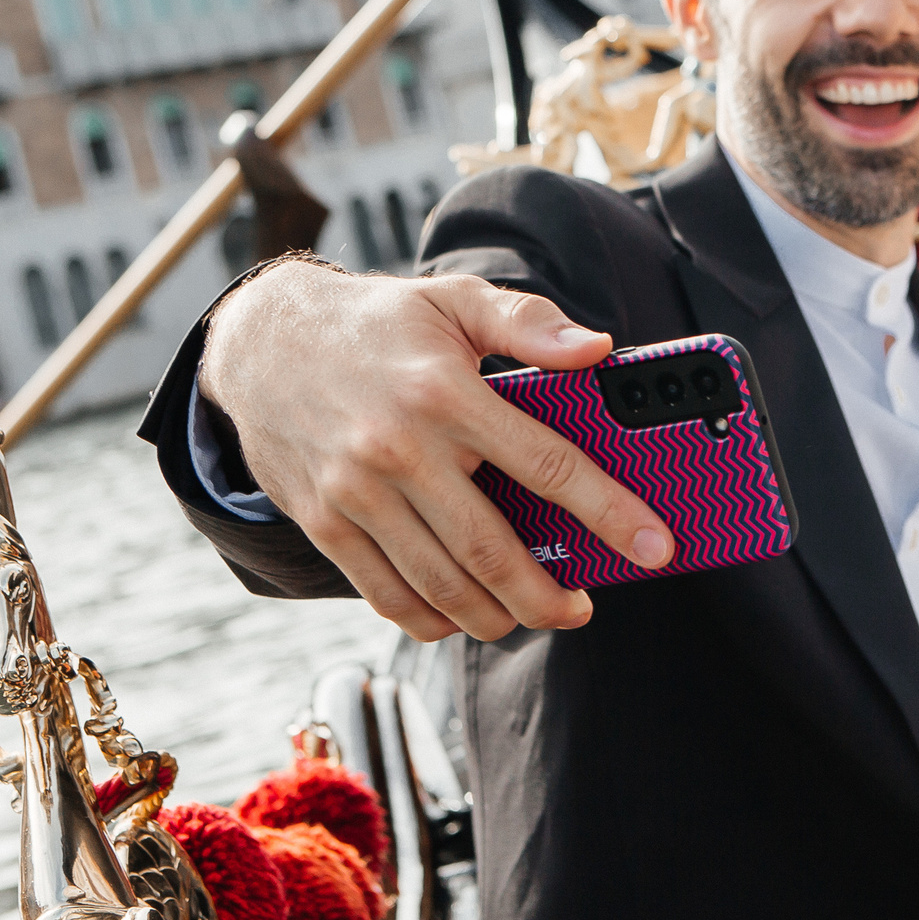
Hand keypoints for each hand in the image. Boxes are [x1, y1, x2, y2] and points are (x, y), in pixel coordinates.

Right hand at [200, 263, 675, 642]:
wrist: (261, 340)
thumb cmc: (378, 323)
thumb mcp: (454, 299)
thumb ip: (530, 323)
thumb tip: (598, 349)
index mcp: (446, 393)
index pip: (548, 466)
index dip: (611, 514)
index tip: (657, 547)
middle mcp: (399, 448)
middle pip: (494, 551)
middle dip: (551, 595)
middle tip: (584, 606)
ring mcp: (357, 493)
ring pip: (443, 584)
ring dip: (498, 617)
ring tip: (535, 615)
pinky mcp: (325, 522)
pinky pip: (387, 594)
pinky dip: (433, 620)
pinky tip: (466, 616)